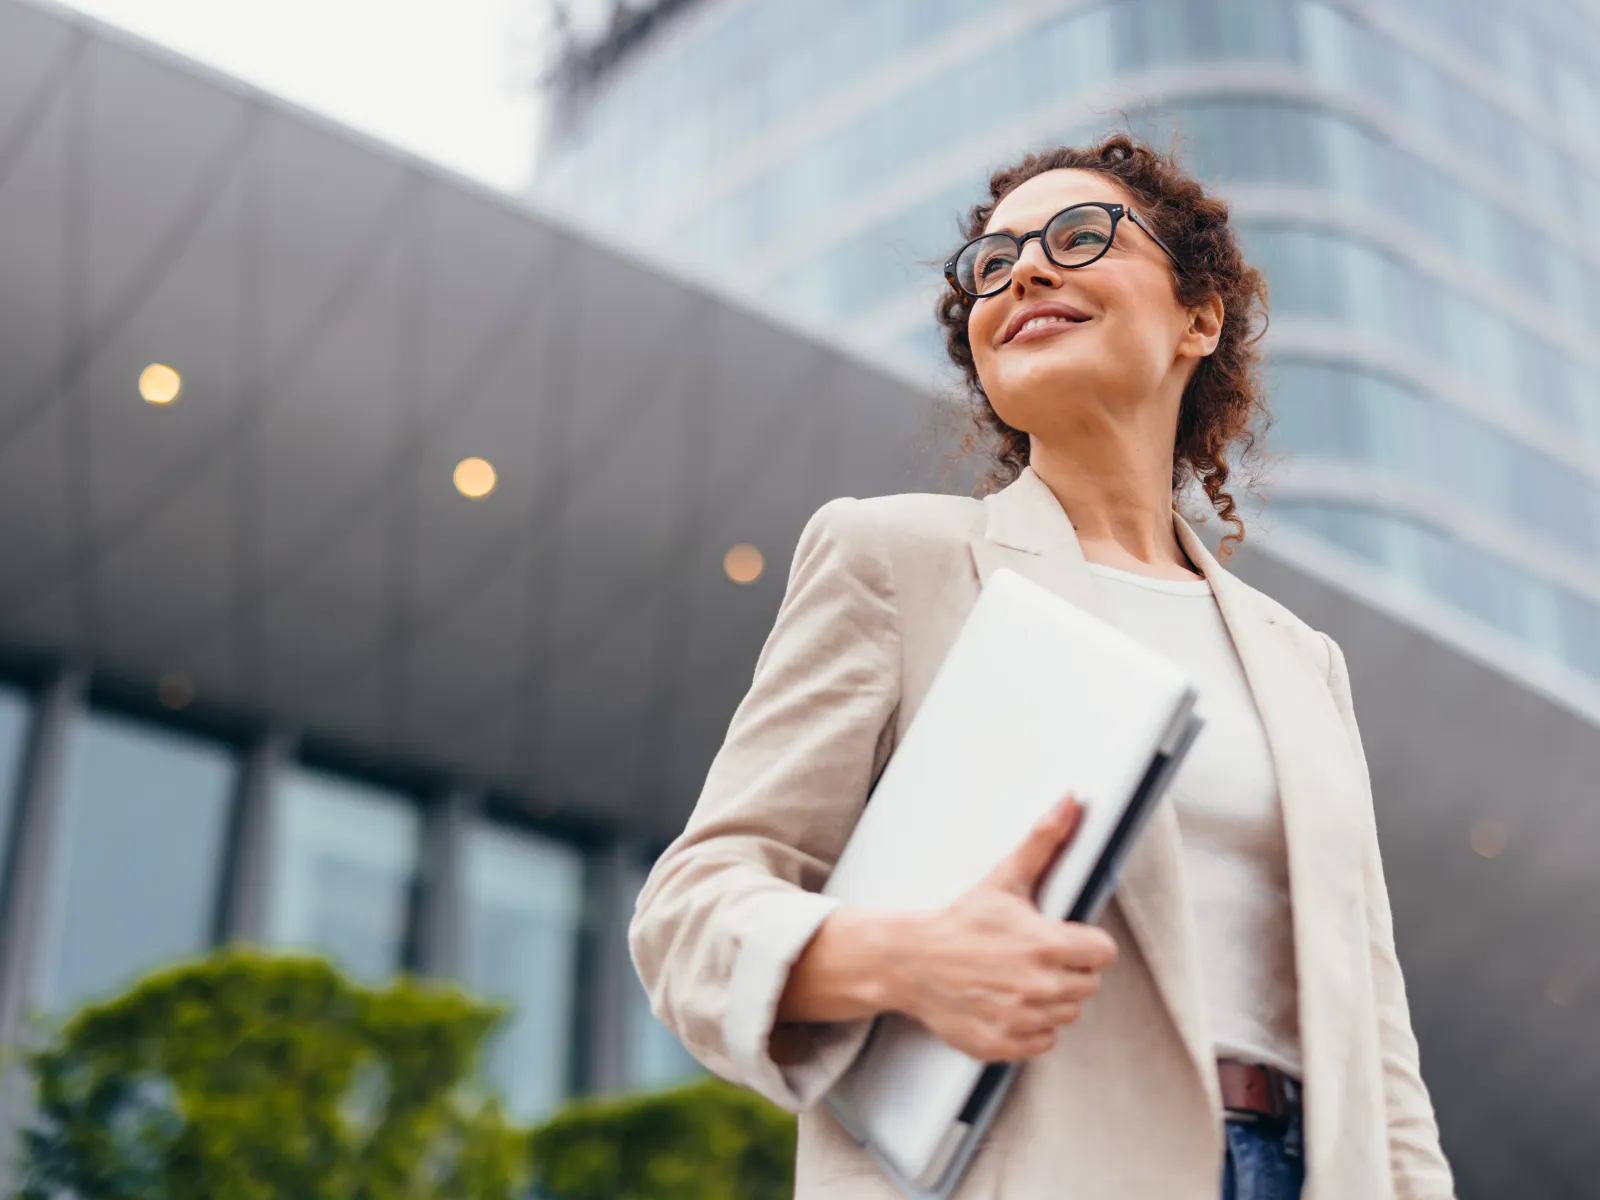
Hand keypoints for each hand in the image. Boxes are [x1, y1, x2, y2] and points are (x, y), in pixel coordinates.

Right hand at [887, 797, 1117, 1060]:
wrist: (910, 961)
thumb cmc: (961, 920)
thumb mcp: (1005, 879)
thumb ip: (1044, 842)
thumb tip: (1071, 801)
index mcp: (1045, 945)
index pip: (1104, 954)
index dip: (1085, 944)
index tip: (1063, 939)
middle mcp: (1038, 987)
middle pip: (1087, 986)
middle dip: (1068, 970)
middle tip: (1034, 957)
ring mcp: (1020, 1019)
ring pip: (1066, 1015)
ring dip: (1050, 1000)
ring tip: (1018, 978)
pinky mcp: (1003, 1044)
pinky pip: (1042, 1042)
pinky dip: (1029, 1027)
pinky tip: (1007, 1003)